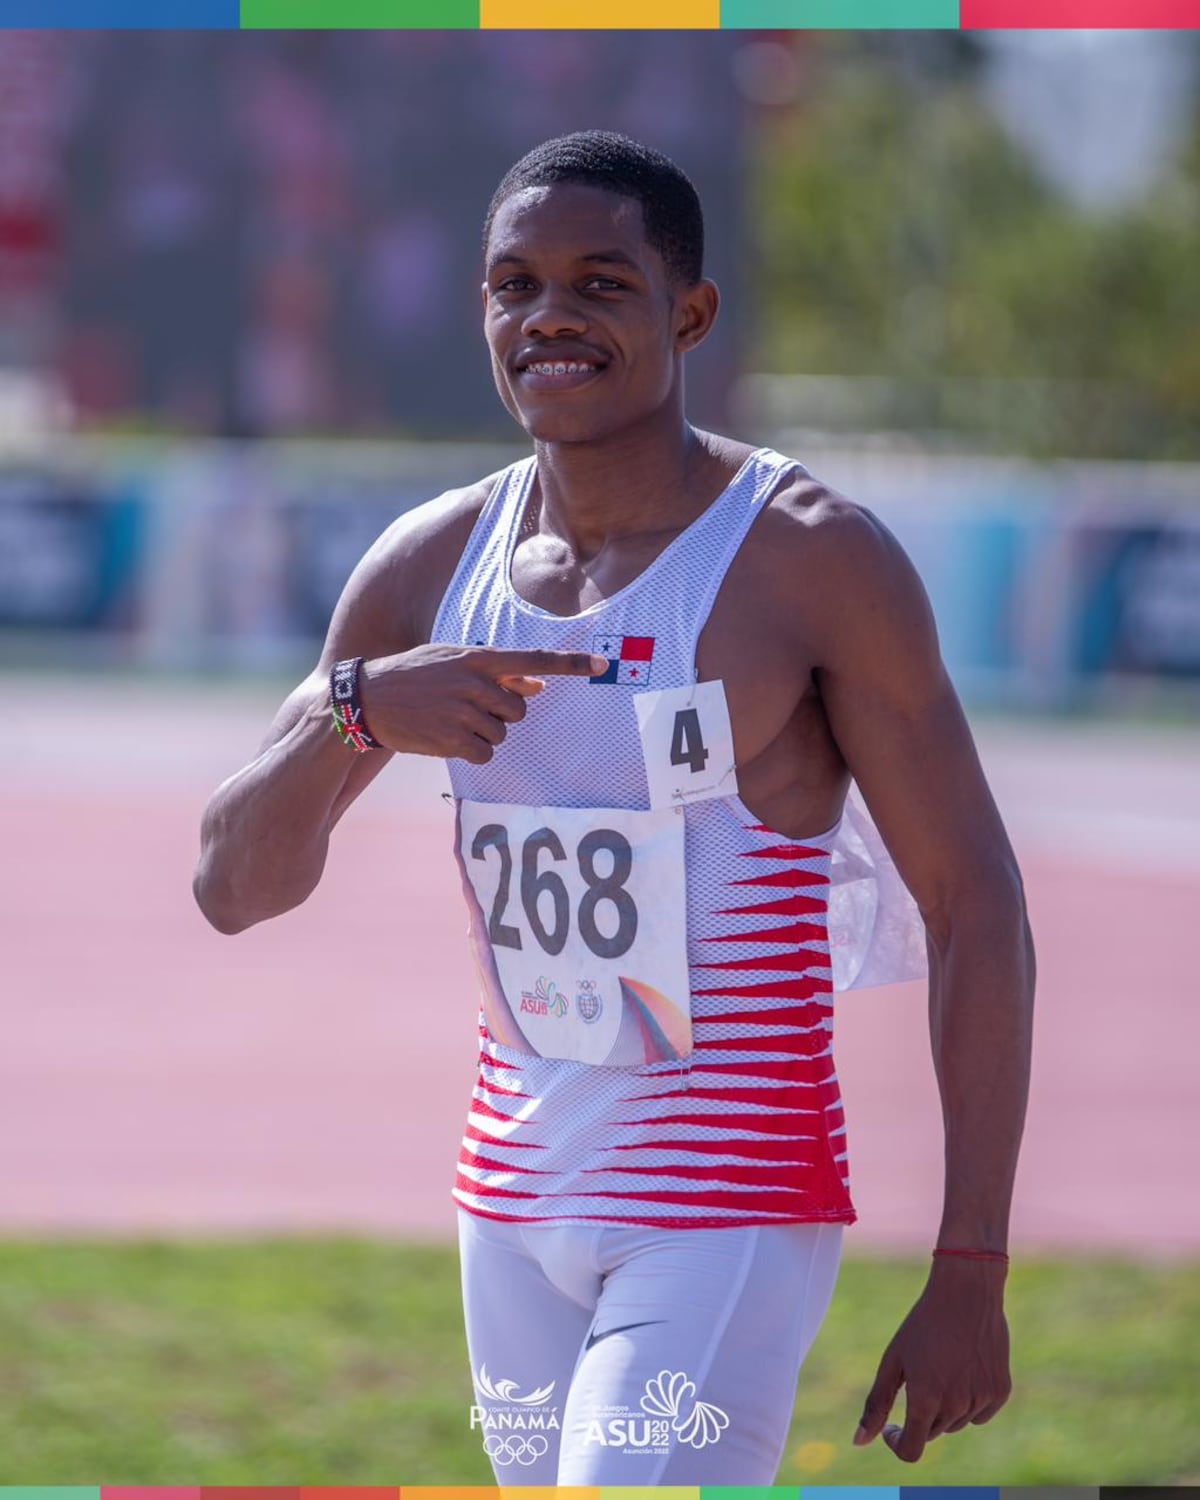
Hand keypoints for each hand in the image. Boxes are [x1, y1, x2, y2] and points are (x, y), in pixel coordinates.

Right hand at [358, 644, 604, 762]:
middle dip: (501, 715)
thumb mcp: (451, 662)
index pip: (534, 659)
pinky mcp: (452, 739)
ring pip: (500, 734)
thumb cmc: (414, 677)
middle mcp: (474, 682)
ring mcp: (463, 711)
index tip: (601, 665)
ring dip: (482, 734)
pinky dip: (471, 751)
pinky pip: (484, 754)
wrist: (366, 699)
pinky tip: (446, 738)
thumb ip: (496, 673)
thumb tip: (537, 687)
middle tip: (469, 709)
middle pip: (518, 711)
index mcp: (477, 657)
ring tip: (449, 720)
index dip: (570, 663)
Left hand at [854, 1257, 1011, 1462]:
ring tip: (943, 1365)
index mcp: (924, 1399)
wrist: (966, 1293)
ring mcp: (981, 1400)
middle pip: (932, 1432)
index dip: (897, 1443)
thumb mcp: (894, 1359)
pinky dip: (969, 1401)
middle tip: (920, 1375)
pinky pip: (980, 1413)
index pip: (911, 1450)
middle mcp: (955, 1406)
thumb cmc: (923, 1324)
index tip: (893, 1426)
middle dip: (921, 1414)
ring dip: (945, 1406)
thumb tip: (858, 1442)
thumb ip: (877, 1403)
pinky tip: (965, 1369)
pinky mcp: (1000, 1392)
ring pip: (955, 1423)